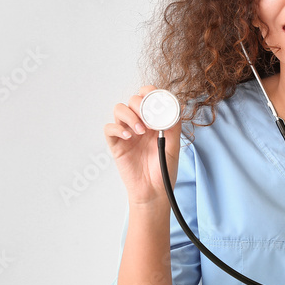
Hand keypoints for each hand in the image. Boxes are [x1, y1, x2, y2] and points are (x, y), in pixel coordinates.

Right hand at [103, 86, 182, 205]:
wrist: (154, 192)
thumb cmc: (164, 171)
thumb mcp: (174, 147)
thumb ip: (174, 127)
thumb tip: (175, 108)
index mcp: (154, 122)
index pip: (148, 97)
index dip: (149, 92)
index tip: (155, 98)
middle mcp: (139, 124)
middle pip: (132, 100)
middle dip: (139, 104)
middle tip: (148, 118)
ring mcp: (126, 133)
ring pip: (119, 109)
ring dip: (129, 115)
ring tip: (140, 131)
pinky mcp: (116, 145)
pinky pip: (109, 128)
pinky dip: (117, 128)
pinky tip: (128, 137)